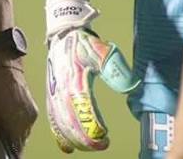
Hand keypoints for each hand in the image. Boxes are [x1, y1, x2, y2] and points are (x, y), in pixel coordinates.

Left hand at [0, 63, 38, 156]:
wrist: (5, 68)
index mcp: (17, 127)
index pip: (17, 150)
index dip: (9, 154)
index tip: (1, 154)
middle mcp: (29, 123)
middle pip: (21, 142)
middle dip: (11, 144)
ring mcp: (32, 115)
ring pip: (24, 132)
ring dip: (15, 134)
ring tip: (2, 130)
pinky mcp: (33, 107)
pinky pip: (26, 122)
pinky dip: (18, 124)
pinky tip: (8, 120)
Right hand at [44, 0, 140, 152]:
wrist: (63, 35)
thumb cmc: (83, 44)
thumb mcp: (102, 51)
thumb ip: (116, 70)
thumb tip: (130, 87)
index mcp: (75, 81)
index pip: (83, 111)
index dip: (93, 128)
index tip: (105, 136)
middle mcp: (62, 91)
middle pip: (71, 124)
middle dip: (85, 139)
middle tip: (102, 145)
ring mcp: (54, 95)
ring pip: (61, 125)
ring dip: (75, 140)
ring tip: (90, 146)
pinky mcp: (51, 98)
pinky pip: (53, 121)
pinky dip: (60, 136)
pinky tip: (68, 148)